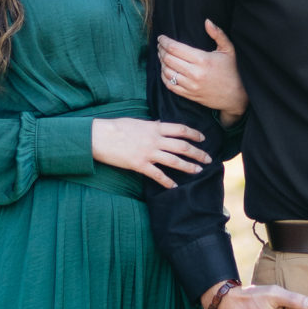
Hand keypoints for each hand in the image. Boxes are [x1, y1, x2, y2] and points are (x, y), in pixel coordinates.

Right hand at [91, 116, 207, 188]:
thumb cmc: (116, 127)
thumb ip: (151, 125)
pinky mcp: (139, 165)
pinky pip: (157, 175)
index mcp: (154, 127)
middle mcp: (154, 140)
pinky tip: (174, 186)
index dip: (194, 134)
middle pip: (182, 146)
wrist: (99, 136)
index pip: (180, 129)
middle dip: (197, 153)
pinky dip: (167, 181)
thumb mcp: (137, 122)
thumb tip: (161, 123)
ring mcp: (148, 153)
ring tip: (198, 171)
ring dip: (188, 167)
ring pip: (174, 161)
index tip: (202, 138)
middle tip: (208, 158)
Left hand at [156, 21, 245, 122]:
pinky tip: (164, 69)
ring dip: (161, 62)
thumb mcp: (228, 50)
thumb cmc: (231, 70)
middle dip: (161, 50)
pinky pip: (169, 85)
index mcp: (202, 60)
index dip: (164, 41)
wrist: (235, 96)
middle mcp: (194, 73)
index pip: (175, 48)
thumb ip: (218, 34)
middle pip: (168, 59)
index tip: (161, 37)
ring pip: (167, 72)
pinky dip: (163, 76)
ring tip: (161, 55)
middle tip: (160, 45)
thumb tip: (207, 21)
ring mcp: (190, 85)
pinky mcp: (188, 94)